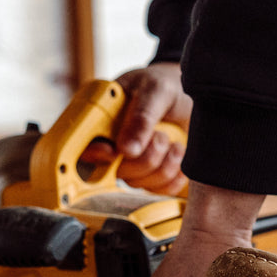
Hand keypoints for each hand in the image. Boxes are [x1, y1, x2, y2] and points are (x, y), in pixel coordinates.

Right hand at [83, 63, 191, 194]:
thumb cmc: (165, 85)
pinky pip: (159, 191)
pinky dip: (174, 176)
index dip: (96, 154)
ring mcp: (131, 163)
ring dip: (164, 164)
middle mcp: (112, 145)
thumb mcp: (155, 90)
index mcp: (102, 119)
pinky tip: (179, 156)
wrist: (191, 95)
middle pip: (117, 171)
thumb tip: (125, 149)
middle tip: (161, 135)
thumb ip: (141, 117)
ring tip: (173, 142)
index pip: (85, 146)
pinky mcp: (152, 176)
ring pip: (139, 183)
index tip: (114, 151)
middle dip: (146, 156)